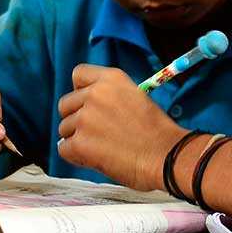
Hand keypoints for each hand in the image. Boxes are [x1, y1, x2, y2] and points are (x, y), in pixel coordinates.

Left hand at [57, 64, 184, 191]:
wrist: (167, 156)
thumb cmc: (157, 133)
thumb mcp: (136, 97)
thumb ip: (110, 97)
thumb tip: (89, 108)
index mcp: (111, 79)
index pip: (79, 74)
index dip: (80, 91)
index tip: (88, 104)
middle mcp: (94, 94)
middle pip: (66, 104)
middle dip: (76, 118)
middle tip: (97, 133)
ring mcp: (85, 118)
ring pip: (64, 128)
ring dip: (78, 139)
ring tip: (103, 148)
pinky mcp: (79, 143)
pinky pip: (64, 148)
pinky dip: (77, 156)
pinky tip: (97, 158)